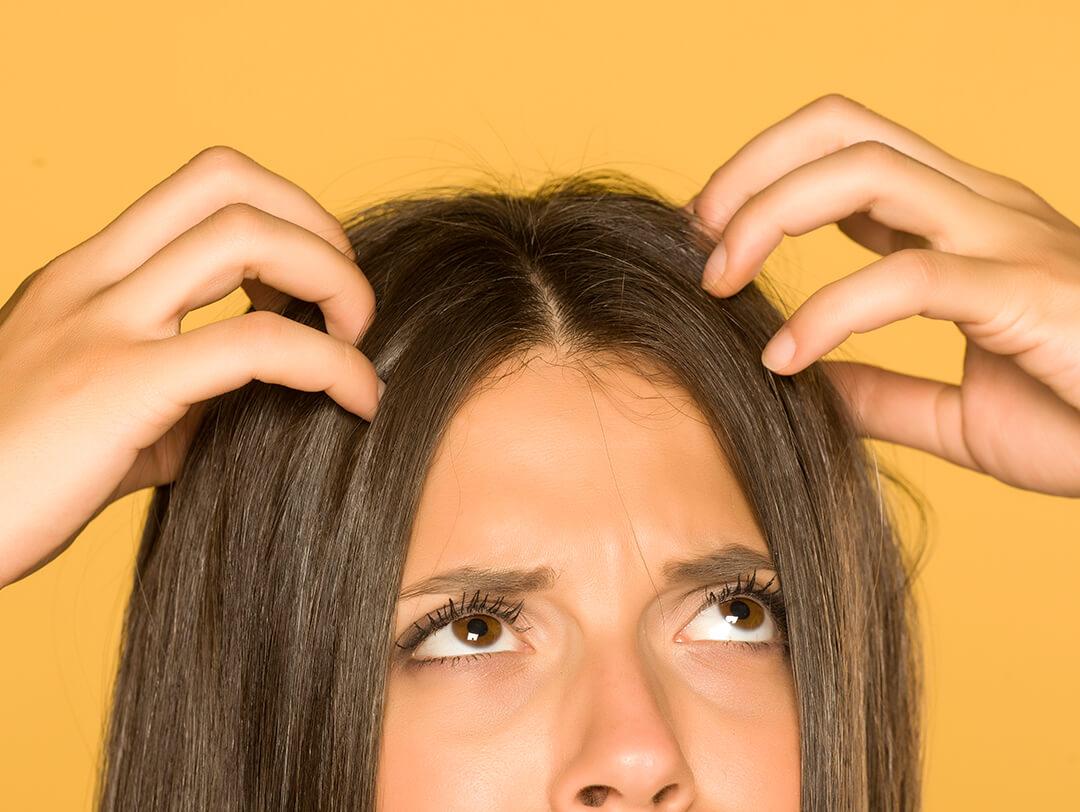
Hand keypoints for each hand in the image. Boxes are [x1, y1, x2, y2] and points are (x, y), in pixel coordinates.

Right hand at [0, 145, 382, 588]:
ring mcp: (102, 324)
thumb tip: (268, 390)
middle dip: (317, 227)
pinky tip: (360, 401)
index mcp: (88, 275)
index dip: (285, 216)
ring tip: (359, 340)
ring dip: (333, 277)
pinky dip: (331, 363)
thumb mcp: (108, 408)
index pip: (205, 185)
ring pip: (245, 235)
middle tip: (348, 304)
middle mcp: (93, 279)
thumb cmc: (20, 479)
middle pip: (228, 180)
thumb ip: (186, 385)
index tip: (313, 286)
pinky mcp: (120, 386)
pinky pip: (255, 343)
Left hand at [686, 94, 1079, 497]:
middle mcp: (982, 209)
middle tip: (698, 240)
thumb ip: (882, 392)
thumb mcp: (959, 413)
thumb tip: (802, 382)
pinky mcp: (1025, 290)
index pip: (847, 151)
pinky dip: (827, 313)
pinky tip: (784, 358)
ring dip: (768, 219)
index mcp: (964, 224)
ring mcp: (1008, 239)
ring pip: (865, 172)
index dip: (765, 176)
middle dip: (750, 171)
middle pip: (844, 129)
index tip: (711, 236)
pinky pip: (906, 276)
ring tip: (719, 284)